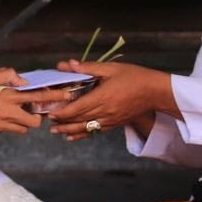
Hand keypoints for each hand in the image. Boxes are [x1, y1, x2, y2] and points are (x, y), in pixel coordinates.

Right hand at [0, 68, 59, 138]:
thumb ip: (8, 75)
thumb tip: (22, 81)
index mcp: (6, 96)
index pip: (38, 98)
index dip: (54, 98)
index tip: (67, 97)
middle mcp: (5, 113)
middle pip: (33, 123)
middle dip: (35, 119)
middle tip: (29, 112)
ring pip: (19, 130)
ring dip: (19, 123)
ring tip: (6, 114)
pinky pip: (1, 132)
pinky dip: (0, 126)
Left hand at [48, 60, 173, 140]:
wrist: (155, 92)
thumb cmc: (134, 76)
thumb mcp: (111, 68)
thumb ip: (88, 68)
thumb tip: (68, 65)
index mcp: (103, 96)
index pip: (77, 108)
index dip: (62, 112)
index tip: (50, 112)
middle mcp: (105, 111)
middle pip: (78, 119)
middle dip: (61, 121)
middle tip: (46, 120)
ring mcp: (110, 120)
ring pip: (85, 128)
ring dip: (69, 130)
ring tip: (55, 131)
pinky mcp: (115, 124)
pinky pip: (95, 131)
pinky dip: (82, 134)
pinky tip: (72, 136)